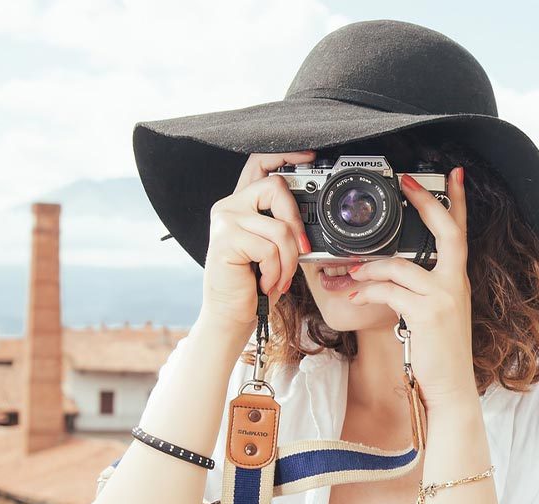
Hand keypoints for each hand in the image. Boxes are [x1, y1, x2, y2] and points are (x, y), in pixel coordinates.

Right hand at [198, 151, 315, 334]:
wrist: (232, 313)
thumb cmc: (255, 282)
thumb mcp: (274, 248)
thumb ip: (284, 225)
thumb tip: (312, 215)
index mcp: (242, 204)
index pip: (259, 164)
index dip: (285, 155)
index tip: (309, 156)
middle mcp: (229, 205)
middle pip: (276, 187)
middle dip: (296, 222)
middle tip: (299, 250)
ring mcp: (225, 220)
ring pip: (279, 227)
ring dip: (288, 260)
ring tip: (279, 277)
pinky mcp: (225, 239)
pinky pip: (269, 249)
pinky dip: (276, 271)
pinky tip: (264, 281)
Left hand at [346, 167, 476, 407]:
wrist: (451, 389)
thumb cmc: (439, 354)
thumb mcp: (435, 315)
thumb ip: (420, 289)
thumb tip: (387, 273)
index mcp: (457, 280)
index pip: (461, 232)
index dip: (457, 202)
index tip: (453, 176)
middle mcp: (456, 284)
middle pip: (447, 232)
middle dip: (426, 203)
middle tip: (407, 182)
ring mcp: (444, 297)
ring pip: (401, 266)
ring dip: (369, 267)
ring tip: (350, 273)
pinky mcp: (427, 313)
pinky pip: (390, 291)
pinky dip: (367, 290)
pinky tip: (353, 295)